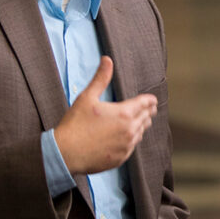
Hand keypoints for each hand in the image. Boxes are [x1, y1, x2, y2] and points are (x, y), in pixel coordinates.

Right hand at [54, 56, 157, 174]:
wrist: (66, 153)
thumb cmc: (75, 124)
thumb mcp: (87, 97)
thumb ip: (101, 78)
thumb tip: (107, 59)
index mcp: (124, 113)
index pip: (145, 104)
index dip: (150, 100)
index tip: (153, 100)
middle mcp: (130, 130)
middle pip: (145, 118)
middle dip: (147, 112)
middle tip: (150, 109)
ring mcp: (127, 146)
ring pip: (140, 133)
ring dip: (141, 126)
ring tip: (141, 121)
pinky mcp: (121, 158)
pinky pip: (132, 146)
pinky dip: (132, 140)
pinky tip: (127, 137)